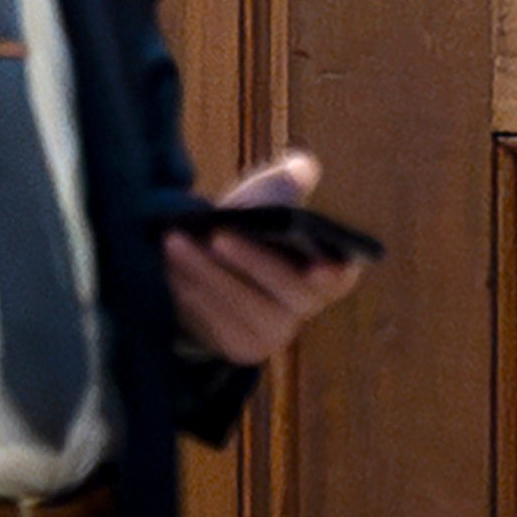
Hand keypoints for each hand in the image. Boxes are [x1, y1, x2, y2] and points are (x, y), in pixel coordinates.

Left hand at [164, 149, 366, 364]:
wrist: (209, 263)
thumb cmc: (248, 227)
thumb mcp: (265, 199)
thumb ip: (285, 182)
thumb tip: (300, 168)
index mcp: (332, 267)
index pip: (341, 275)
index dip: (333, 273)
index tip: (318, 266)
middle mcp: (311, 305)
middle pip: (291, 291)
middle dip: (253, 262)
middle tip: (217, 236)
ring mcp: (279, 332)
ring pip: (248, 308)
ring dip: (210, 276)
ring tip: (176, 245)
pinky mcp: (244, 347)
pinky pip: (221, 327)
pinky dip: (197, 300)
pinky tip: (175, 276)